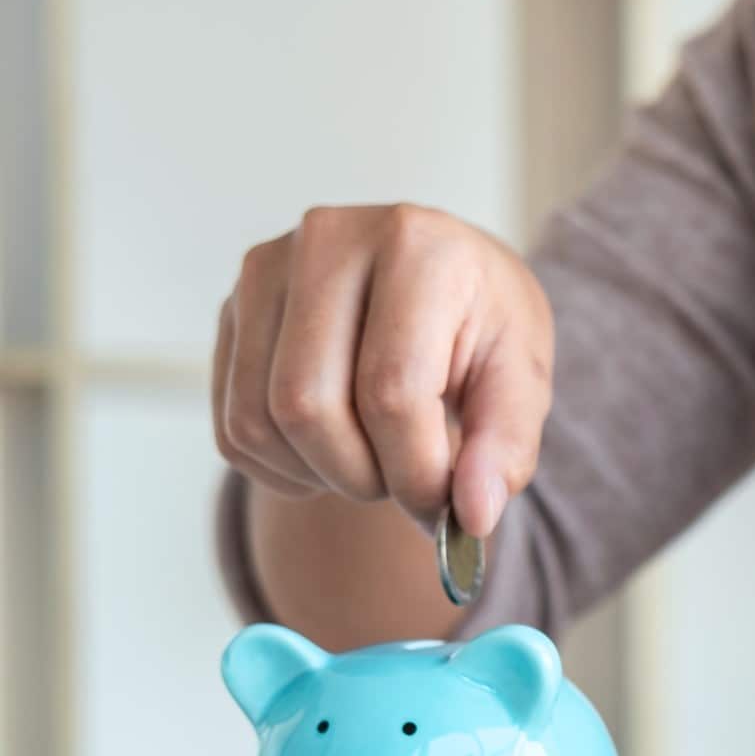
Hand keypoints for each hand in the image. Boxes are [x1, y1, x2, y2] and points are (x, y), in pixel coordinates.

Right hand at [211, 204, 552, 537]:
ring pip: (259, 422)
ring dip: (321, 475)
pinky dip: (284, 469)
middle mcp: (326, 240)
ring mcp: (266, 270)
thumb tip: (473, 515)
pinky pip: (232, 428)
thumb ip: (505, 447)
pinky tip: (334, 451)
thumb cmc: (484, 328)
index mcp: (416, 245)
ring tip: (376, 460)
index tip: (444, 507)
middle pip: (308, 407)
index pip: (391, 389)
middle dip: (363, 476)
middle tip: (407, 480)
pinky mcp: (230, 309)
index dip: (416, 472)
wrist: (442, 284)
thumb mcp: (522, 379)